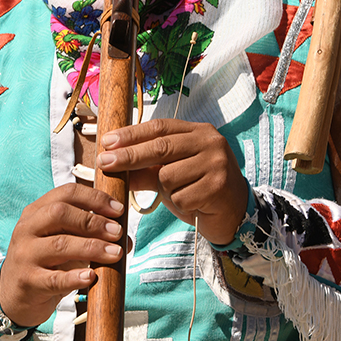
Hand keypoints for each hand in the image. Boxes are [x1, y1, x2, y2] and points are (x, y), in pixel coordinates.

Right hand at [0, 184, 125, 327]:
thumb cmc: (45, 262)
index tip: (118, 209)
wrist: (13, 296)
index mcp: (36, 211)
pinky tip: (92, 277)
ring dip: (92, 247)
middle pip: (60, 213)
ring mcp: (24, 255)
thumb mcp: (63, 241)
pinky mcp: (28, 282)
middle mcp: (27, 229)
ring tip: (115, 254)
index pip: (66, 193)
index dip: (95, 198)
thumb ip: (90, 235)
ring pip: (59, 244)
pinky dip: (75, 277)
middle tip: (117, 232)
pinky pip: (54, 278)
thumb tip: (125, 239)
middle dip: (94, 221)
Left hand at [97, 119, 248, 245]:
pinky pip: (180, 197)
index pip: (160, 127)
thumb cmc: (199, 190)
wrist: (235, 214)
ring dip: (164, 190)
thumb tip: (112, 164)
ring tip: (181, 193)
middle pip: (161, 146)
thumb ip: (146, 168)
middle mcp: (210, 142)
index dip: (131, 134)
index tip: (107, 142)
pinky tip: (194, 204)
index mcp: (199, 131)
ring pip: (168, 176)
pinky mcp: (218, 186)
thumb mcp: (172, 175)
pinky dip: (179, 204)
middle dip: (129, 156)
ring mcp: (217, 163)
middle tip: (104, 162)